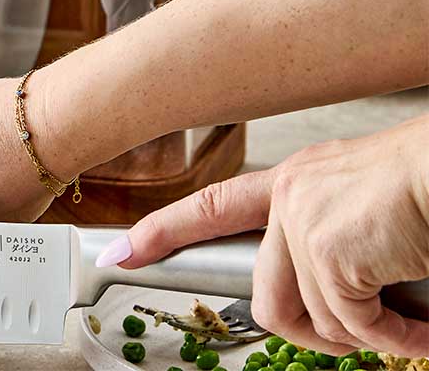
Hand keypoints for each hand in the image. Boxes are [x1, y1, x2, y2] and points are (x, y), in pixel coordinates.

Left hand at [113, 116, 428, 354]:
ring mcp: (303, 220)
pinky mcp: (327, 248)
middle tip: (363, 336)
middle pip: (263, 295)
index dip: (164, 231)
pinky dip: (396, 338)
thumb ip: (328, 246)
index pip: (213, 206)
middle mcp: (289, 195)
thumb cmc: (426, 190)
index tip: (121, 251)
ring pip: (309, 318)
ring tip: (407, 323)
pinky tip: (420, 323)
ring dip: (364, 337)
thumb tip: (332, 306)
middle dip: (311, 335)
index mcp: (294, 182)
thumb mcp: (363, 210)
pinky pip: (355, 326)